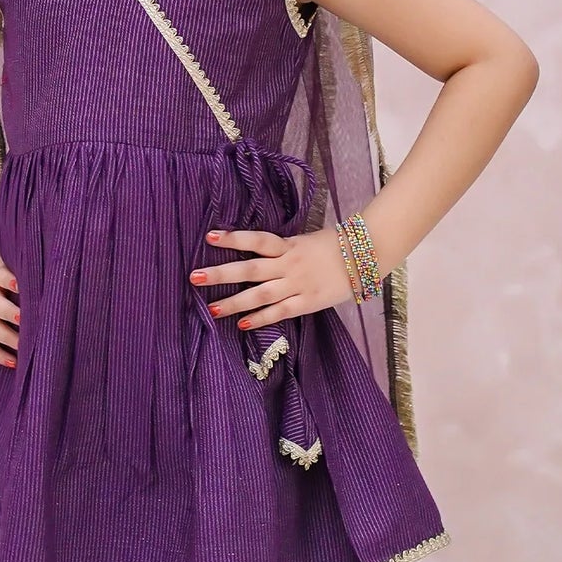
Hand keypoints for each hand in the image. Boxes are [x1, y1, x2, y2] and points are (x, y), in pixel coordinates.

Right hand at [0, 252, 20, 366]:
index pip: (1, 276)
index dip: (10, 280)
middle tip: (25, 321)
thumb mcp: (1, 266)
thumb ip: (21, 274)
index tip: (20, 285)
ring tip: (23, 347)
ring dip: (7, 338)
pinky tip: (12, 362)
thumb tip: (53, 288)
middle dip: (10, 313)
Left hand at [189, 226, 355, 328]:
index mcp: (288, 245)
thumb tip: (257, 252)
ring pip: (261, 294)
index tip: (209, 237)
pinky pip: (280, 312)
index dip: (233, 238)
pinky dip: (260, 318)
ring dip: (235, 302)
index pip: (256, 239)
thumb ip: (283, 249)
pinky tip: (241, 324)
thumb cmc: (334, 247)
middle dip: (222, 274)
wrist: (367, 255)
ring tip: (212, 308)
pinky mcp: (308, 301)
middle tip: (195, 277)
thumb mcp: (304, 241)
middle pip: (250, 269)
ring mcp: (298, 284)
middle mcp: (289, 264)